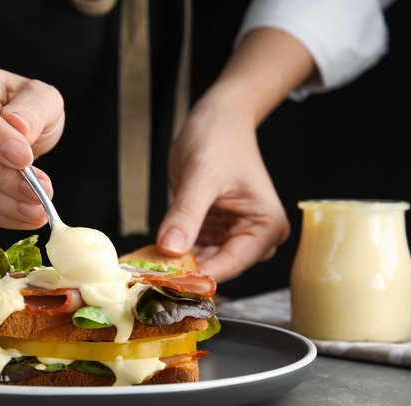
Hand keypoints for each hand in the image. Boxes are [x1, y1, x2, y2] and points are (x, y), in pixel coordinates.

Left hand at [155, 94, 289, 282]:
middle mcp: (254, 236)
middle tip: (148, 277)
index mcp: (265, 226)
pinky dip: (173, 253)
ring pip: (202, 262)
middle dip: (184, 272)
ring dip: (176, 265)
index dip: (198, 276)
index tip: (165, 282)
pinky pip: (192, 250)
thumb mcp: (201, 176)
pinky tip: (151, 256)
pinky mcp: (213, 230)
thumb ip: (187, 213)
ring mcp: (233, 235)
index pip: (231, 263)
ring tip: (145, 268)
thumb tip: (171, 248)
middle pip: (217, 267)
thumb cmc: (219, 139)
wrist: (217, 119)